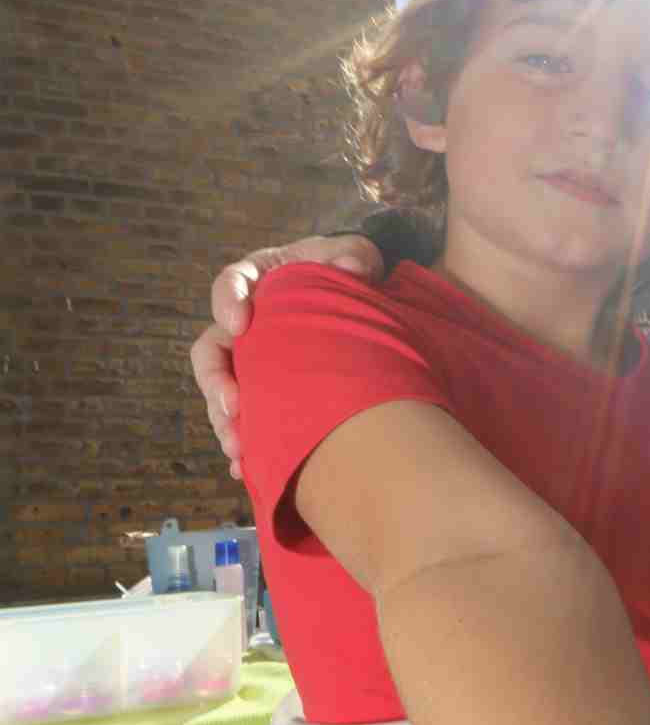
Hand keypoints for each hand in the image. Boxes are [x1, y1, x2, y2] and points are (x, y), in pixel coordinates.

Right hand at [189, 236, 383, 477]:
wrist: (363, 306)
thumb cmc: (350, 272)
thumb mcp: (355, 255)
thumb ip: (354, 255)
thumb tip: (354, 268)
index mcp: (259, 280)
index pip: (229, 283)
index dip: (226, 302)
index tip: (238, 323)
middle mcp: (245, 325)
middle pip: (211, 350)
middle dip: (216, 381)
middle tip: (232, 405)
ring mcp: (250, 362)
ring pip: (221, 394)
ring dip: (224, 422)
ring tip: (239, 448)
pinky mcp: (262, 394)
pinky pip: (244, 421)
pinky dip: (245, 445)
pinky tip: (248, 469)